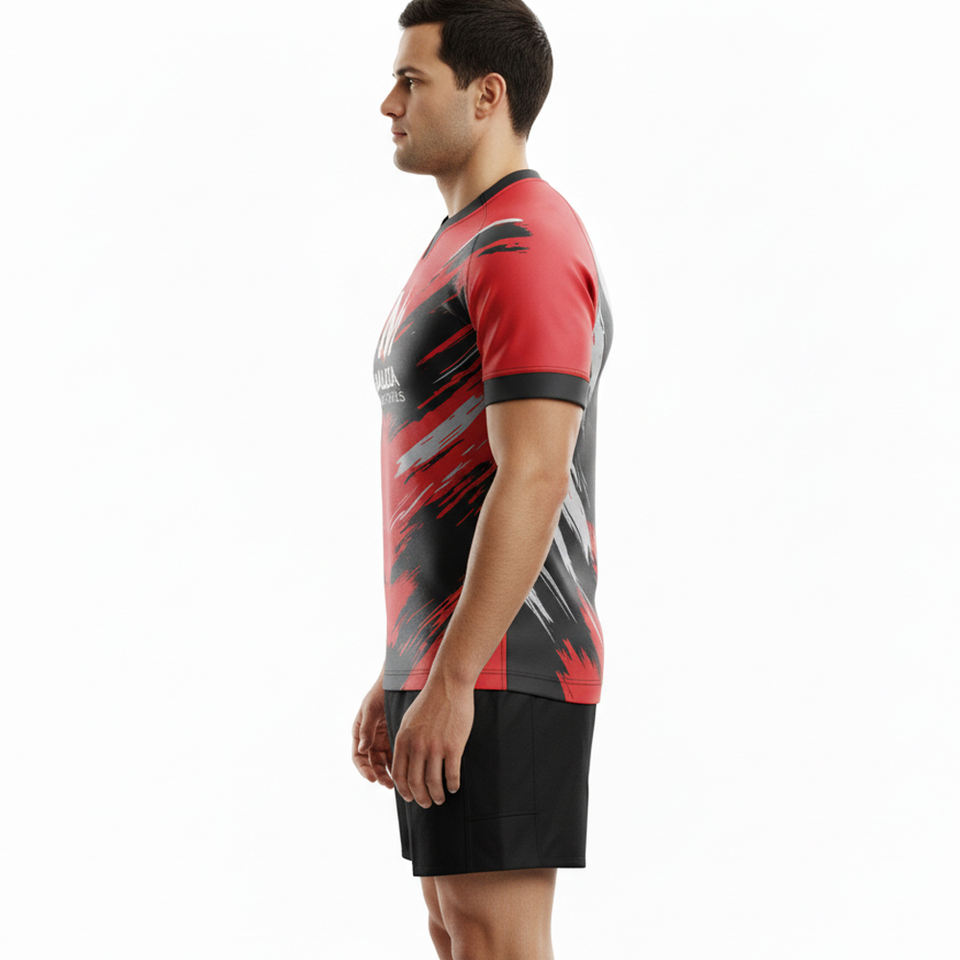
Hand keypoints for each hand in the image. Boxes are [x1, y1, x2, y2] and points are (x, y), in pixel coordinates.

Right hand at [352, 679, 394, 789]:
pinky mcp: (396, 737)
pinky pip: (397, 754)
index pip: (358, 756)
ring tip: (398, 783)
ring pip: (385, 761)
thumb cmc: (380, 692)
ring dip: (390, 772)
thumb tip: (362, 749)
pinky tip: (407, 771)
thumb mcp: (371, 709)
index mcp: (359, 732)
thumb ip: (366, 729)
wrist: (399, 680)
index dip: (364, 769)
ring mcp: (383, 738)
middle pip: (372, 762)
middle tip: (388, 784)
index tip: (372, 778)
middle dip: (379, 774)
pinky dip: (400, 763)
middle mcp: (370, 738)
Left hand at [390, 674, 473, 807]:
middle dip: (420, 798)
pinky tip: (454, 787)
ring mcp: (435, 747)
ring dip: (437, 795)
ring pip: (433, 783)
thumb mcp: (409, 720)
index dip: (405, 790)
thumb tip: (405, 760)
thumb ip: (406, 740)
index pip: (399, 774)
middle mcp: (417, 746)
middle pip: (415, 783)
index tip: (411, 797)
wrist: (449, 684)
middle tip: (427, 803)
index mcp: (403, 740)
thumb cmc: (430, 701)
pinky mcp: (453, 746)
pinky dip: (453, 785)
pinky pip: (452, 774)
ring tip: (441, 799)